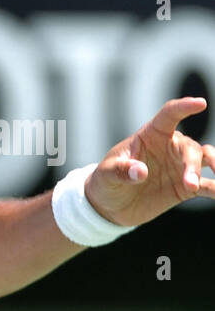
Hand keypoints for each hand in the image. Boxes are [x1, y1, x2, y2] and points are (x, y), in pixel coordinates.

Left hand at [87, 97, 214, 225]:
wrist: (108, 207)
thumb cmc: (105, 182)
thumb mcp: (106, 175)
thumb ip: (121, 171)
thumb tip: (140, 172)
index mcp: (150, 136)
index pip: (169, 115)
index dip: (184, 107)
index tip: (200, 103)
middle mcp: (169, 148)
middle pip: (189, 147)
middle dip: (192, 164)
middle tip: (189, 183)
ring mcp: (179, 167)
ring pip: (204, 160)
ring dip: (212, 167)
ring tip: (200, 185)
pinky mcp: (184, 187)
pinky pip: (207, 185)